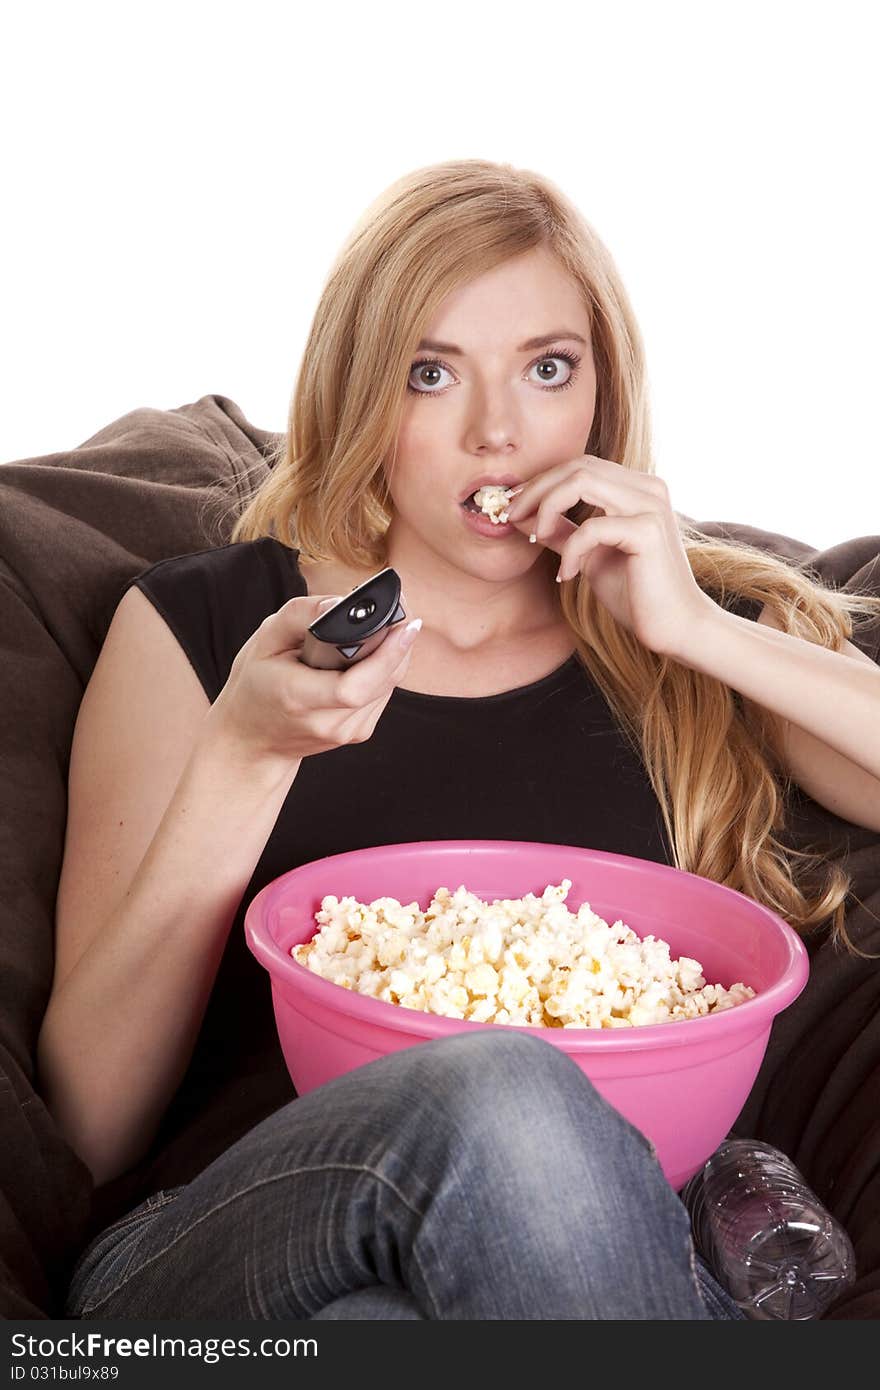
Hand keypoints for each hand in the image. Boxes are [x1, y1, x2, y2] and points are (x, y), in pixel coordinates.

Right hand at [208, 592, 420, 766]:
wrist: (252, 739)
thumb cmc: (254, 685)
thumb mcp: (265, 640)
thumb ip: (300, 616)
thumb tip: (341, 603)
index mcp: (299, 699)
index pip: (354, 686)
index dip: (386, 654)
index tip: (404, 625)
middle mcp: (328, 723)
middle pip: (382, 681)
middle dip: (398, 642)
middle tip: (402, 611)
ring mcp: (347, 732)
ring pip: (389, 686)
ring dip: (396, 654)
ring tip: (391, 624)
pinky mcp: (359, 732)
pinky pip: (383, 694)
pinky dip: (385, 669)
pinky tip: (376, 652)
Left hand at [505, 455, 714, 656]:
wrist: (675, 627)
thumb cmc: (636, 593)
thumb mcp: (588, 555)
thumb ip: (562, 531)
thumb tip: (524, 516)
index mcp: (637, 488)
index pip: (580, 466)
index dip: (541, 482)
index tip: (512, 506)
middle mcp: (648, 487)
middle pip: (576, 466)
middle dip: (535, 489)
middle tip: (510, 517)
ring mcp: (650, 505)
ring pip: (580, 482)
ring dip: (546, 508)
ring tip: (534, 538)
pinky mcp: (648, 531)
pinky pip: (591, 527)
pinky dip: (570, 550)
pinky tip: (568, 575)